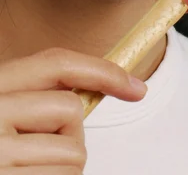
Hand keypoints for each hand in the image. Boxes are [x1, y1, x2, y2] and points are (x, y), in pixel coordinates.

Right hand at [0, 47, 146, 172]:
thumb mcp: (3, 110)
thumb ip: (33, 98)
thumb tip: (98, 92)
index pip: (57, 62)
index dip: (101, 69)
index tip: (135, 86)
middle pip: (70, 109)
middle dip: (69, 133)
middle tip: (38, 151)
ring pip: (72, 153)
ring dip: (60, 169)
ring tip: (25, 170)